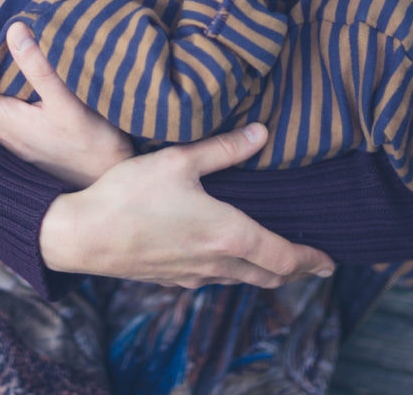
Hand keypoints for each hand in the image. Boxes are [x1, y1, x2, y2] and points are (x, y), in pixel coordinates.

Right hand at [40, 123, 334, 286]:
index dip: (310, 260)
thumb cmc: (130, 195)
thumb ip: (224, 149)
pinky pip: (212, 279)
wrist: (83, 236)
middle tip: (311, 264)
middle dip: (294, 271)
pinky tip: (221, 258)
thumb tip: (262, 133)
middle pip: (268, 275)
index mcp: (230, 235)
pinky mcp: (170, 278)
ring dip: (263, 272)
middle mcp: (217, 263)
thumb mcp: (178, 161)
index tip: (329, 260)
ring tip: (273, 258)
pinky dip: (231, 272)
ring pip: (241, 280)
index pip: (285, 257)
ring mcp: (193, 275)